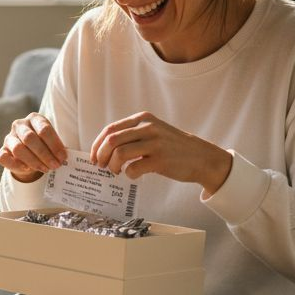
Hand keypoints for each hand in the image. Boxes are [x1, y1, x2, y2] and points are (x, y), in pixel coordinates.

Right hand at [0, 112, 67, 182]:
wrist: (30, 154)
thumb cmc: (45, 145)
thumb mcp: (53, 142)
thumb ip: (58, 148)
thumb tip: (63, 157)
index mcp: (35, 118)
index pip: (44, 129)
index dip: (54, 144)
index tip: (63, 157)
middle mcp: (20, 125)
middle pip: (30, 138)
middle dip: (44, 154)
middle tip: (55, 165)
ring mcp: (9, 137)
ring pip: (18, 148)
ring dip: (33, 161)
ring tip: (45, 169)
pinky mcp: (3, 150)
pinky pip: (4, 158)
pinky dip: (16, 165)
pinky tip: (27, 169)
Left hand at [90, 111, 232, 195]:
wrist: (201, 157)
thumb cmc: (173, 147)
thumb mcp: (154, 131)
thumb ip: (132, 134)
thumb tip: (104, 148)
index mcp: (143, 119)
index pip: (110, 129)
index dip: (97, 144)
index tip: (94, 157)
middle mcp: (148, 128)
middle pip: (111, 141)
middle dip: (100, 156)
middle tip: (101, 166)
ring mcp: (155, 144)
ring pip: (119, 154)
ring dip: (112, 166)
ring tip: (116, 171)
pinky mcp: (160, 160)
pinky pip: (133, 169)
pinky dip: (128, 175)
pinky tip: (133, 175)